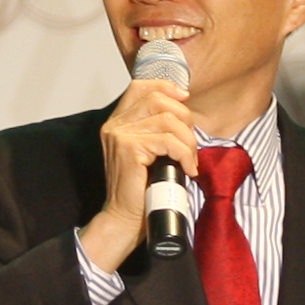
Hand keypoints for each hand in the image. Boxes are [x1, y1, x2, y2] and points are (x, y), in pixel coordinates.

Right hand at [80, 75, 202, 272]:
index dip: (165, 87)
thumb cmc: (142, 188)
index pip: (140, 87)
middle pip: (158, 100)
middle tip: (190, 145)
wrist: (125, 218)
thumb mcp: (150, 151)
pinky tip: (187, 168)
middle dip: (184, 119)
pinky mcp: (128, 148)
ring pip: (167, 120)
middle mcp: (114, 124)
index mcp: (117, 121)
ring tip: (190, 160)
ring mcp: (119, 134)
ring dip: (187, 141)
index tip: (184, 99)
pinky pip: (168, 141)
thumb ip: (157, 128)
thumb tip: (184, 106)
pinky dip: (184, 154)